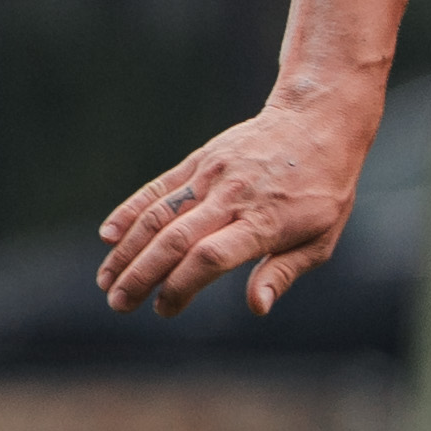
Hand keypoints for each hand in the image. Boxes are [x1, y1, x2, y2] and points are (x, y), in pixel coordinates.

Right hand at [95, 93, 376, 319]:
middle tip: (118, 305)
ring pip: (159, 214)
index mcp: (265, 222)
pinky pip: (159, 187)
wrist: (318, 120)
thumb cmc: (324, 190)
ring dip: (128, 249)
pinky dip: (130, 210)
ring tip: (106, 282)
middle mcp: (233, 197)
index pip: (211, 258)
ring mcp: (212, 175)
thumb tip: (257, 308)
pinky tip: (109, 236)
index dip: (182, 286)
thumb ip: (284, 273)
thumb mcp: (321, 238)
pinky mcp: (200, 160)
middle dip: (142, 275)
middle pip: (176, 239)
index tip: (165, 309)